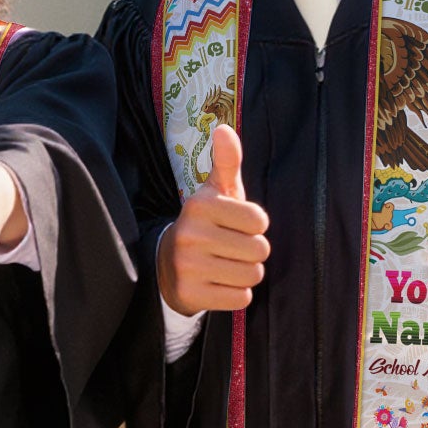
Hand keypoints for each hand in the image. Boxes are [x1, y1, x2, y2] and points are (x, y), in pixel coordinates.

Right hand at [157, 124, 269, 312]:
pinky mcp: (190, 294)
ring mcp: (188, 266)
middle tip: (231, 248)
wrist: (166, 264)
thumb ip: (226, 162)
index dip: (255, 226)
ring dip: (246, 273)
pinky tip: (218, 283)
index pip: (260, 221)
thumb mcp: (215, 192)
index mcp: (200, 205)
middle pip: (260, 250)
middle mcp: (190, 234)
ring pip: (252, 275)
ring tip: (225, 265)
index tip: (235, 225)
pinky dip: (235, 294)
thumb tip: (224, 129)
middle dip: (252, 252)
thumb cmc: (205, 224)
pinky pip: (240, 298)